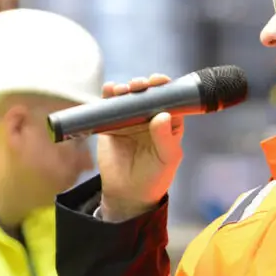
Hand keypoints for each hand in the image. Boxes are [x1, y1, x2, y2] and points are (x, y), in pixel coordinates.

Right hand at [97, 74, 184, 221]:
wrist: (128, 195)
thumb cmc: (155, 177)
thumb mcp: (167, 158)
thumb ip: (165, 138)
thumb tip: (162, 115)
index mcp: (168, 122)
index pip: (168, 98)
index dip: (164, 86)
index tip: (159, 80)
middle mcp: (149, 117)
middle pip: (146, 93)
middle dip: (142, 85)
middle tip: (138, 85)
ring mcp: (129, 120)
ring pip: (127, 97)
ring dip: (124, 88)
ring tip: (122, 89)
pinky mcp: (111, 125)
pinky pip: (108, 108)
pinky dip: (107, 96)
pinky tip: (108, 90)